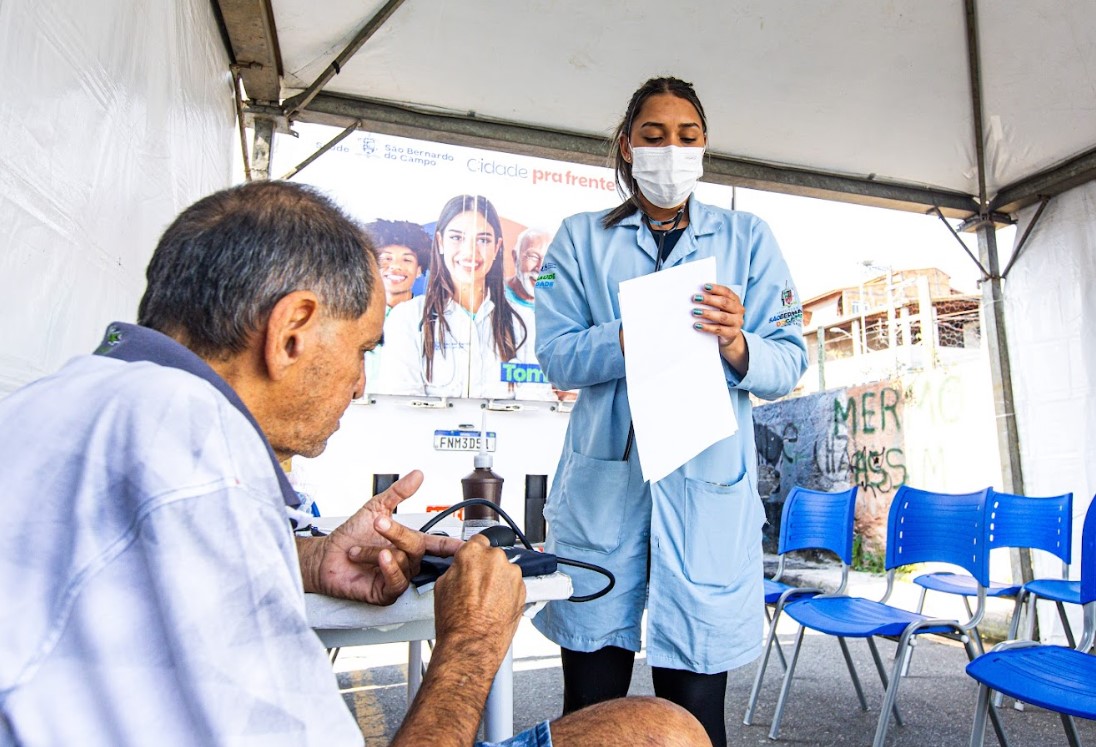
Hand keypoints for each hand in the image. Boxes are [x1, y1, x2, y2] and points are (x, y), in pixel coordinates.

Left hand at [298, 470, 462, 604]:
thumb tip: (417, 475)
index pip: (436, 544)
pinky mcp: (385, 593)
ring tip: (359, 549)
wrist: (324, 557)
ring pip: (404, 564)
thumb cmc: (348, 536)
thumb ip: (398, 493)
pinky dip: (390, 569)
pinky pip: (397, 583)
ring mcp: (397, 578)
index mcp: (408, 544)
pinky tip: (380, 558)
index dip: (452, 545)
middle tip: (379, 525)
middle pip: (418, 549)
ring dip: (380, 552)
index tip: (466, 544)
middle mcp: (405, 562)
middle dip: (399, 535)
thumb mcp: (375, 508)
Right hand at [433, 535, 525, 663]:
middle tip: (477, 587)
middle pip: (493, 556)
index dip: (475, 554)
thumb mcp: (442, 585)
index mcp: (473, 552)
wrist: (471, 643)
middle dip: (487, 568)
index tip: (475, 562)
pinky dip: (508, 592)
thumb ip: (457, 568)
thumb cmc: (455, 620)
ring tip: (487, 600)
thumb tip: (461, 566)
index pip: (478, 540)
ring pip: (505, 571)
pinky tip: (496, 606)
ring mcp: (511, 573)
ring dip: (499, 581)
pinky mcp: (523, 589)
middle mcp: (495, 558)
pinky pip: (515, 585)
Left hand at [692, 282, 748, 372]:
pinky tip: (697, 325)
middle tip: (695, 298)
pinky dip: (707, 327)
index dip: (716, 289)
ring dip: (707, 313)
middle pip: (724, 303)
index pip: (726, 292)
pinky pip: (718, 330)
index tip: (704, 286)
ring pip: (722, 317)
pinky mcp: (732, 333)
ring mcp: (737, 322)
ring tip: (695, 312)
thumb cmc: (721, 317)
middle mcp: (738, 310)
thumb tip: (697, 295)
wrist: (730, 336)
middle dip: (709, 300)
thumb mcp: (720, 307)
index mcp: (735, 300)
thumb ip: (712, 300)